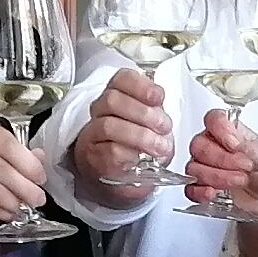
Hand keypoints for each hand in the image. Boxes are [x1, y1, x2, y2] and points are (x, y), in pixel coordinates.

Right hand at [0, 119, 48, 225]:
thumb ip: (15, 151)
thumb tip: (41, 159)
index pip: (8, 145)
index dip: (28, 163)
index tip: (41, 178)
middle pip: (2, 171)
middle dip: (26, 188)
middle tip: (38, 199)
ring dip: (13, 203)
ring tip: (24, 207)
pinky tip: (8, 212)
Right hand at [70, 70, 176, 189]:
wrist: (125, 176)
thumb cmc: (139, 145)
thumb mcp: (153, 123)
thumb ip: (157, 112)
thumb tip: (163, 112)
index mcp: (117, 94)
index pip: (122, 79)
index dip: (141, 86)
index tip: (159, 98)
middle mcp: (101, 110)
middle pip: (113, 101)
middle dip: (144, 113)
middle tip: (164, 127)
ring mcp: (93, 134)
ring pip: (109, 126)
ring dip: (140, 136)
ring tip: (160, 147)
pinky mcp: (93, 157)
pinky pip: (109, 151)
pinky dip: (130, 155)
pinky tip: (141, 159)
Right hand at [185, 110, 257, 217]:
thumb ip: (248, 146)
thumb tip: (233, 139)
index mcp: (228, 132)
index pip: (213, 119)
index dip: (220, 130)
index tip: (234, 145)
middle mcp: (212, 146)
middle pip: (199, 145)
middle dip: (222, 159)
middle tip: (243, 166)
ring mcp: (203, 167)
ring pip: (194, 167)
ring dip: (217, 176)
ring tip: (239, 180)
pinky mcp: (200, 187)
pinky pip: (190, 188)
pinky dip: (201, 191)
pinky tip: (214, 192)